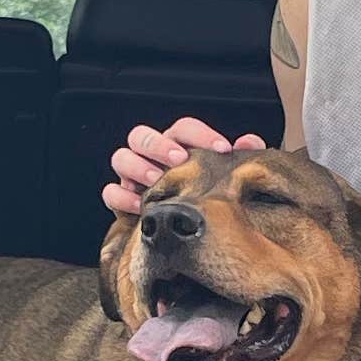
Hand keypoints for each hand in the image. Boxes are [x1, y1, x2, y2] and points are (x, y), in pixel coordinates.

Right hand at [101, 116, 263, 218]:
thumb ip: (239, 157)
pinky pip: (110, 192)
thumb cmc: (206, 197)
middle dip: (159, 145)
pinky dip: (122, 197)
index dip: (201, 134)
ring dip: (138, 166)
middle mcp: (150, 155)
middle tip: (180, 159)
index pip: (182, 127)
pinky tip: (141, 207)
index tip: (223, 149)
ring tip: (156, 179)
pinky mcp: (121, 200)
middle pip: (142, 135)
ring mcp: (132, 176)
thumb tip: (250, 142)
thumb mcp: (224, 178)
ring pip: (121, 157)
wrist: (186, 232)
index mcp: (176, 144)